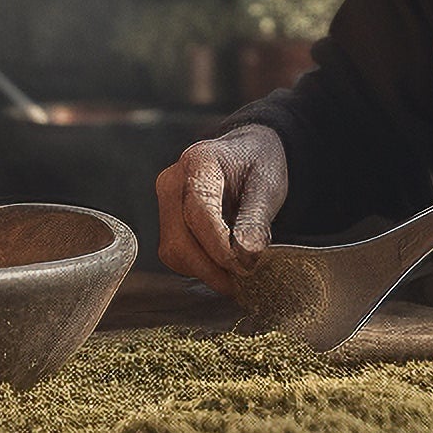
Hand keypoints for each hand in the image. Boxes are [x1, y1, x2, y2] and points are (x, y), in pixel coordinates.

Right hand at [154, 126, 288, 295]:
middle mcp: (172, 180)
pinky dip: (198, 266)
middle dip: (211, 267)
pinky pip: (174, 254)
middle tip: (243, 280)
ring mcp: (164, 201)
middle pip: (180, 239)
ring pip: (173, 251)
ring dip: (204, 270)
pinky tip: (222, 263)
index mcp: (199, 162)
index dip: (220, 248)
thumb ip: (256, 218)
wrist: (245, 153)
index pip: (199, 214)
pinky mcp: (165, 220)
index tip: (244, 267)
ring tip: (236, 273)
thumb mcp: (268, 184)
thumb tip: (246, 253)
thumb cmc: (257, 164)